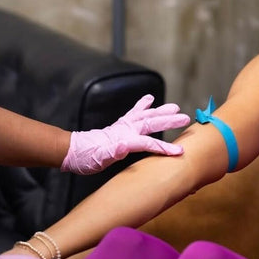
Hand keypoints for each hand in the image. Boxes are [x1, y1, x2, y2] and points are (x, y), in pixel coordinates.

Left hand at [61, 94, 190, 173]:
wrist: (73, 151)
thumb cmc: (86, 158)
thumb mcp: (98, 159)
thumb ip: (111, 152)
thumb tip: (123, 146)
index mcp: (123, 140)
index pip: (148, 143)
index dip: (164, 147)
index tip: (180, 151)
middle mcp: (125, 130)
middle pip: (151, 123)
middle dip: (168, 121)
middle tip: (185, 117)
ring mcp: (123, 126)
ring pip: (146, 116)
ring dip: (161, 111)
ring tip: (175, 106)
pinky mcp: (120, 126)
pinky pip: (134, 113)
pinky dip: (143, 105)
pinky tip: (150, 99)